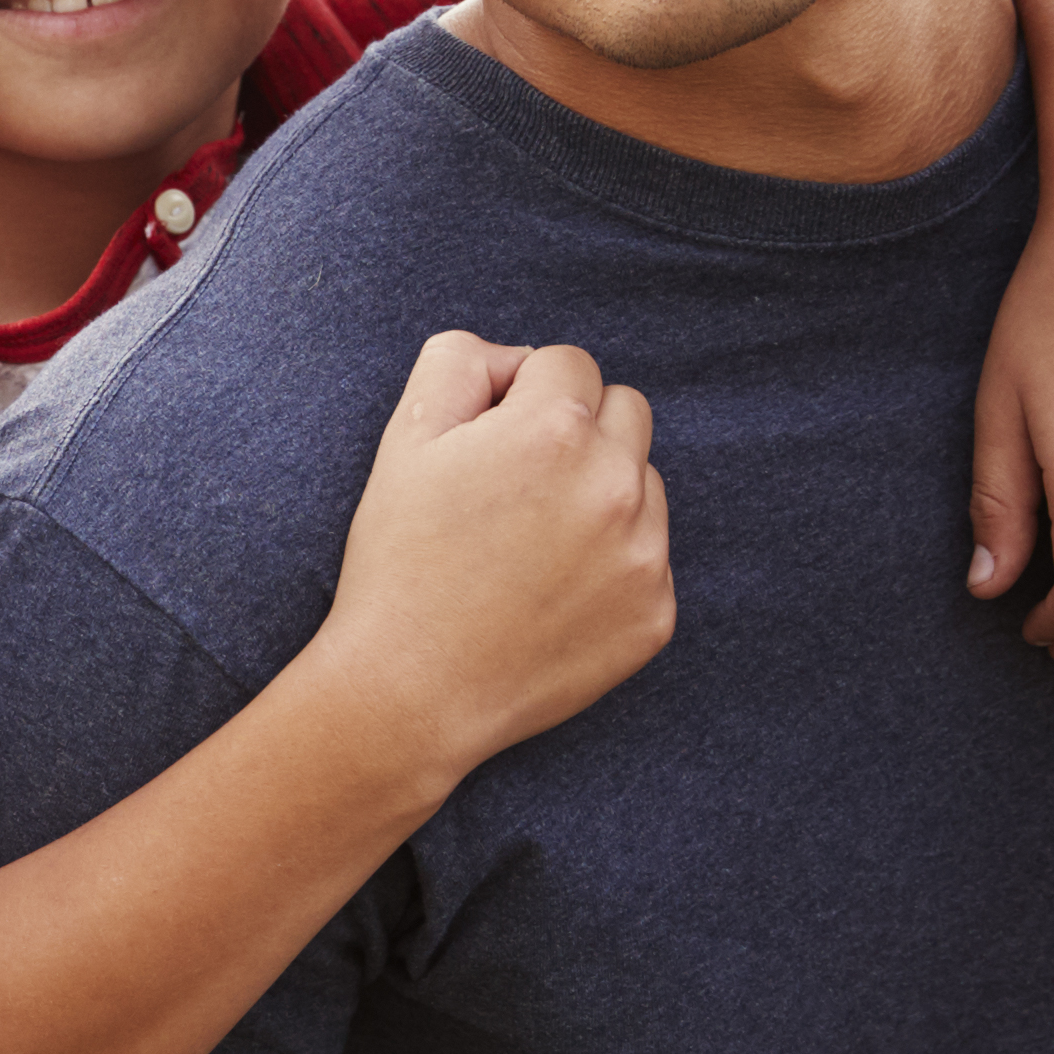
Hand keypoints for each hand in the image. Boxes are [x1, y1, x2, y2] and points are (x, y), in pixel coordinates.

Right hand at [313, 330, 675, 778]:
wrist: (409, 692)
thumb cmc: (399, 560)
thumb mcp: (404, 437)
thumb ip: (459, 361)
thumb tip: (517, 362)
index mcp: (555, 429)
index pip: (568, 363)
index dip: (520, 396)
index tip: (487, 447)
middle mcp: (614, 484)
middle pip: (626, 411)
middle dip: (578, 431)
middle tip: (515, 489)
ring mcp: (644, 554)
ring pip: (644, 483)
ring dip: (600, 494)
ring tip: (529, 547)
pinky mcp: (655, 613)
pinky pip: (649, 557)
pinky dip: (610, 565)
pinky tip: (550, 595)